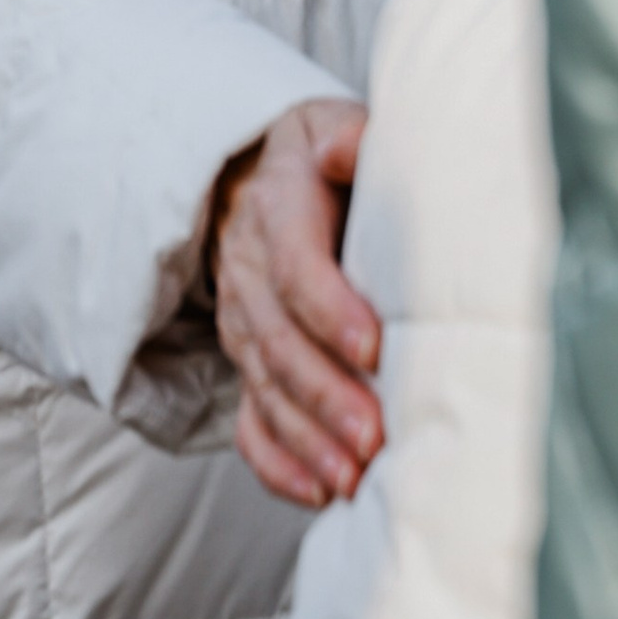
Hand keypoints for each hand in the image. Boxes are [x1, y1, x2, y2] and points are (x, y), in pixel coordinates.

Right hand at [210, 98, 381, 508]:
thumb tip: (355, 145)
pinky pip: (250, 419)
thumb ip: (349, 136)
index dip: (331, 309)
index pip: (296, 266)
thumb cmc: (320, 157)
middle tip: (373, 436)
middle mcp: (250, 269)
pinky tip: (318, 492)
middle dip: (325, 394)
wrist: (256, 175)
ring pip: (267, 387)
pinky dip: (278, 462)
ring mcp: (243, 320)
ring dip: (308, 438)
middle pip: (279, 341)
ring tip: (353, 478)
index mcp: (277, 207)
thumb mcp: (329, 126)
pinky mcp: (246, 360)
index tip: (374, 347)